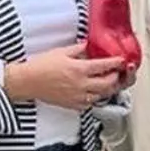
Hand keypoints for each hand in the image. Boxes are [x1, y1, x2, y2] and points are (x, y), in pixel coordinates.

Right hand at [4, 43, 124, 110]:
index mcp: (79, 69)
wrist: (28, 82)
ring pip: (102, 96)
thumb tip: (88, 45)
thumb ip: (78, 49)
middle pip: (108, 84)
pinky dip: (95, 98)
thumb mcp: (61, 52)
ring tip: (108, 82)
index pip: (105, 66)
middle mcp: (81, 85)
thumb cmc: (41, 66)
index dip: (116, 63)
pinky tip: (93, 92)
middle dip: (116, 77)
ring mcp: (78, 97)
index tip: (122, 60)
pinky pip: (90, 104)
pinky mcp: (72, 104)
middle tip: (117, 72)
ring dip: (108, 89)